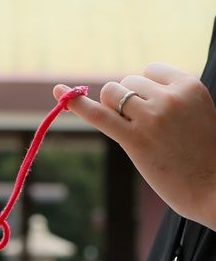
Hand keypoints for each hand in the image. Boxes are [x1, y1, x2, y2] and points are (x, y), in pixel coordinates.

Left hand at [54, 63, 215, 229]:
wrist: (214, 188)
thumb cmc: (202, 154)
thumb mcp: (195, 113)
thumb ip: (167, 99)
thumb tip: (121, 93)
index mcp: (189, 86)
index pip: (148, 72)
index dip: (143, 91)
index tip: (152, 110)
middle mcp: (170, 97)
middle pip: (126, 83)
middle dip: (126, 103)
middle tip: (144, 129)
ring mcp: (151, 118)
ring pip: (112, 94)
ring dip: (113, 110)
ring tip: (136, 133)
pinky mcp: (134, 140)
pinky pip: (98, 116)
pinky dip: (77, 104)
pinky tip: (60, 94)